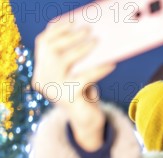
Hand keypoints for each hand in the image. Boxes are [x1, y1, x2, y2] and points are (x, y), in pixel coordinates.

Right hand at [33, 20, 114, 149]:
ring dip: (81, 48)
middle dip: (70, 36)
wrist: (87, 122)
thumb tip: (87, 34)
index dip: (57, 30)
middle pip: (51, 49)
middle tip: (88, 30)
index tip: (72, 21)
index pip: (43, 44)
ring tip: (97, 42)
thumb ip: (73, 57)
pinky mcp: (69, 96)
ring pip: (64, 60)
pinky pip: (85, 76)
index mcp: (41, 72)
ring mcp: (54, 89)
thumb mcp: (75, 73)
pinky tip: (111, 64)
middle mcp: (43, 80)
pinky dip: (99, 68)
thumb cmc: (83, 92)